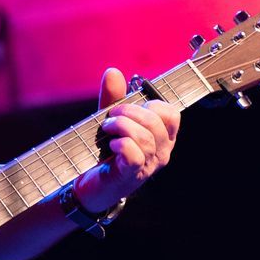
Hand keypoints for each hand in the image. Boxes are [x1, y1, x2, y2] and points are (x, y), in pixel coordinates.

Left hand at [71, 67, 179, 211]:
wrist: (88, 186)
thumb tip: (113, 72)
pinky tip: (111, 145)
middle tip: (111, 118)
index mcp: (162, 138)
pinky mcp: (131, 175)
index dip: (149, 104)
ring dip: (121, 126)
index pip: (170, 113)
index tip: (128, 107)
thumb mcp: (111, 121)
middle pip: (156, 121)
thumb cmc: (104, 154)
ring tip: (106, 129)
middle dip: (130, 112)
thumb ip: (113, 98)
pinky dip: (120, 144)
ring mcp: (148, 165)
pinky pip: (134, 154)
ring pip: (145, 137)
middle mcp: (161, 152)